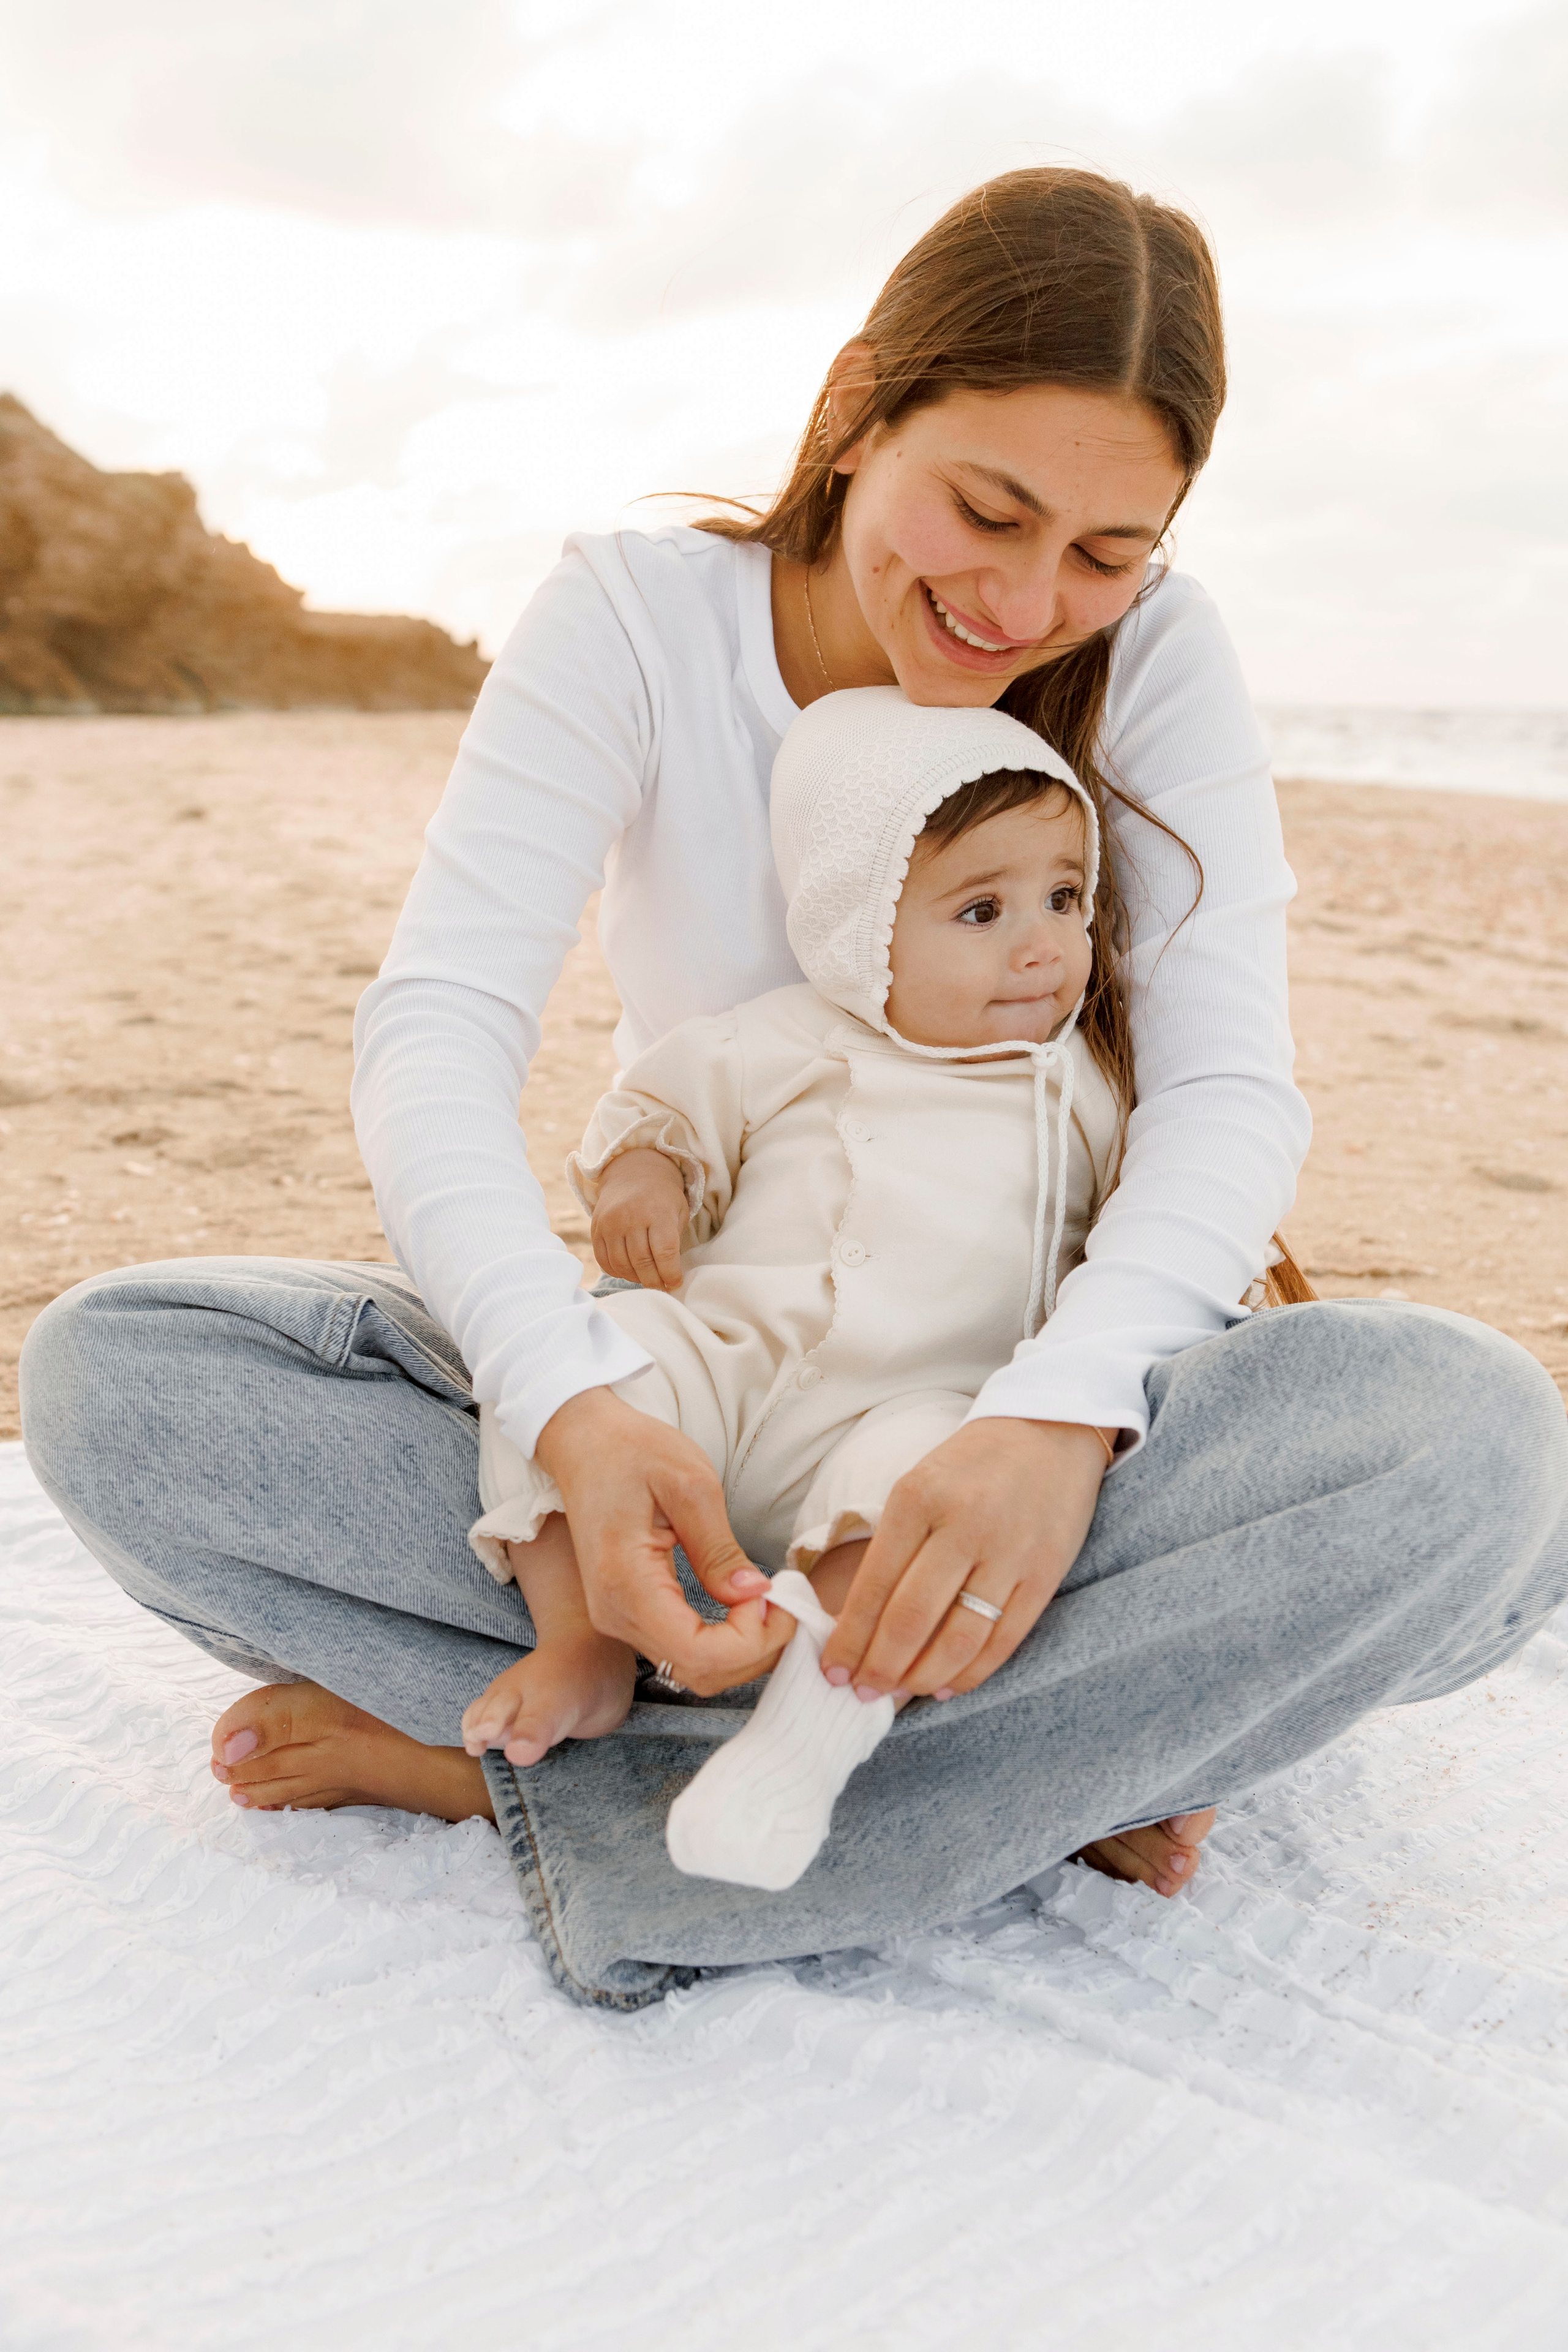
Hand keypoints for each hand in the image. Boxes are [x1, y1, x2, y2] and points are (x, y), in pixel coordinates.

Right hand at [534, 1387, 790, 1694]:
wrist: (583, 1443)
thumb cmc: (633, 1452)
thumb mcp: (690, 1485)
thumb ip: (719, 1548)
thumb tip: (755, 1595)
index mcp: (626, 1583)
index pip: (698, 1654)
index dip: (750, 1640)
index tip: (774, 1595)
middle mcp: (616, 1615)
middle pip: (700, 1672)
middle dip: (756, 1649)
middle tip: (786, 1602)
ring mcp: (618, 1619)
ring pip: (694, 1669)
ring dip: (744, 1650)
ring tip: (772, 1603)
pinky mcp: (629, 1614)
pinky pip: (683, 1650)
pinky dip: (725, 1642)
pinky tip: (748, 1609)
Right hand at [590, 1148, 688, 1289]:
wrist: (632, 1172)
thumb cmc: (661, 1197)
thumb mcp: (678, 1210)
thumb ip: (675, 1239)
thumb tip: (671, 1275)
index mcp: (657, 1212)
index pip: (664, 1252)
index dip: (670, 1273)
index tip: (675, 1284)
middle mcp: (631, 1217)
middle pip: (642, 1261)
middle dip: (654, 1281)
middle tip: (661, 1288)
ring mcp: (610, 1223)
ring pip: (622, 1264)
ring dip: (636, 1278)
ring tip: (646, 1279)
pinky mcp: (596, 1228)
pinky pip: (604, 1260)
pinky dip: (617, 1271)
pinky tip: (629, 1271)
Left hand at [819, 1418, 1112, 1700]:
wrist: (1050, 1430)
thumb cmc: (970, 1465)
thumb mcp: (917, 1484)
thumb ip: (892, 1546)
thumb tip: (859, 1622)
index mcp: (918, 1498)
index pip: (873, 1586)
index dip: (850, 1638)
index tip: (831, 1670)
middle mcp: (962, 1526)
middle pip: (911, 1619)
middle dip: (879, 1667)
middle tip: (860, 1692)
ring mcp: (1008, 1553)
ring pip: (957, 1639)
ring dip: (922, 1678)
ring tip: (899, 1692)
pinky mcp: (1045, 1574)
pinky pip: (1003, 1640)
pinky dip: (971, 1672)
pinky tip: (947, 1686)